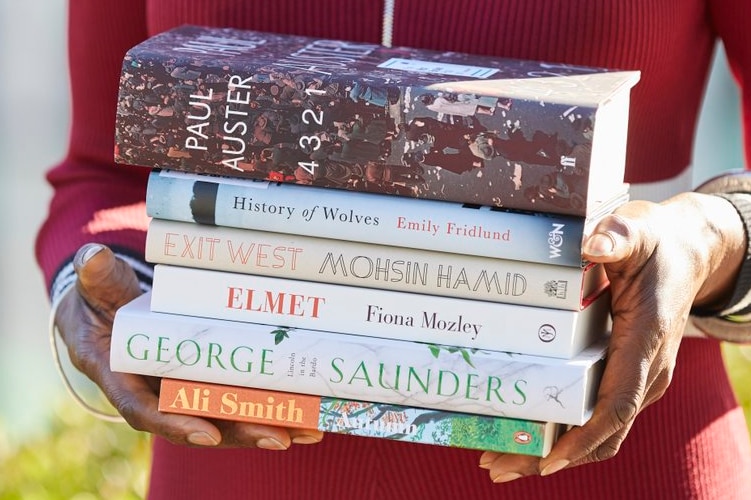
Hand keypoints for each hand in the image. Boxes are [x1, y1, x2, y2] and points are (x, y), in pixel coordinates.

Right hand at [55, 243, 323, 449]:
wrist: (103, 311)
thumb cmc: (99, 300)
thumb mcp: (95, 287)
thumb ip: (97, 277)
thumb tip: (94, 257)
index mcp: (118, 376)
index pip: (143, 409)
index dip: (175, 422)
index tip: (208, 432)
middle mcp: (153, 392)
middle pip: (198, 420)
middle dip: (240, 431)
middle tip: (281, 435)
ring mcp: (181, 390)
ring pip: (223, 416)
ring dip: (265, 425)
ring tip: (308, 429)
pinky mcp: (203, 383)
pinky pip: (235, 400)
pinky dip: (268, 409)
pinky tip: (305, 413)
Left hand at [479, 192, 744, 481]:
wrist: (688, 251)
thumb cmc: (658, 243)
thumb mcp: (638, 230)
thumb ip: (618, 236)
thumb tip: (592, 247)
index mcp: (646, 342)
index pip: (617, 404)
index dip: (583, 437)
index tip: (547, 460)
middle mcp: (647, 371)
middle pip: (602, 431)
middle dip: (552, 455)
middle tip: (496, 466)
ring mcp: (639, 376)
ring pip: (599, 428)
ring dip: (552, 448)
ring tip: (498, 456)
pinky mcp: (626, 372)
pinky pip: (597, 412)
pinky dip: (563, 429)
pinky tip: (526, 427)